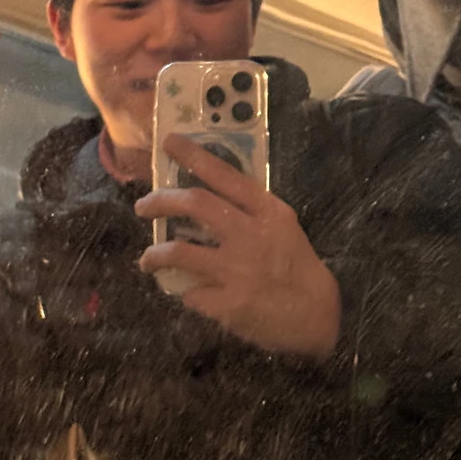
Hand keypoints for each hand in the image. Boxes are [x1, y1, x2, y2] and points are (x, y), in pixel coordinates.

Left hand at [136, 135, 340, 358]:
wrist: (317, 316)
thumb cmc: (296, 267)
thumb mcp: (282, 227)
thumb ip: (249, 211)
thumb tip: (203, 197)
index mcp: (268, 212)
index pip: (226, 175)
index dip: (194, 156)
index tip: (169, 143)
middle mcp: (251, 236)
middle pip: (195, 204)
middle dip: (161, 201)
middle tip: (143, 206)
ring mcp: (238, 271)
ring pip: (179, 252)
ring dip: (154, 255)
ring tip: (148, 260)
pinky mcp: (228, 304)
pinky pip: (191, 293)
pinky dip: (187, 292)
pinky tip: (191, 294)